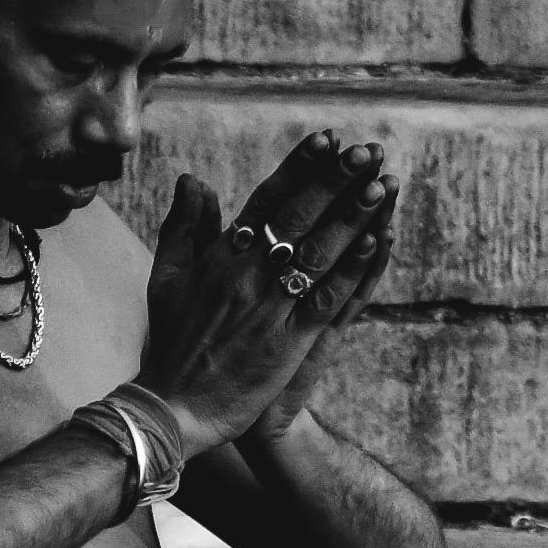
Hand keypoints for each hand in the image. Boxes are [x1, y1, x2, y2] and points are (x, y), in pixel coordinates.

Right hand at [139, 131, 399, 460]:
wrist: (173, 407)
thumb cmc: (172, 342)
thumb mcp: (166, 277)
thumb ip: (183, 226)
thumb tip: (193, 179)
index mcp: (220, 257)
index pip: (266, 201)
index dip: (298, 168)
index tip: (326, 140)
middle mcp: (246, 276)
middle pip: (298, 218)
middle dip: (334, 181)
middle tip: (367, 151)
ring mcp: (269, 309)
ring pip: (317, 253)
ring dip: (352, 216)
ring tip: (381, 184)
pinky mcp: (287, 343)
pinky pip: (325, 298)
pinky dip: (350, 269)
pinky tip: (374, 241)